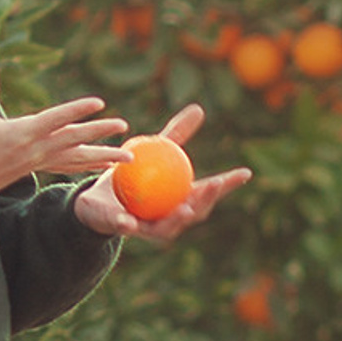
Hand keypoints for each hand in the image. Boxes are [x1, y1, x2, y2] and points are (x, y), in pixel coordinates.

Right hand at [0, 65, 127, 193]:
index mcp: (22, 133)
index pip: (56, 119)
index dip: (77, 111)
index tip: (99, 103)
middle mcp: (36, 149)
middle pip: (74, 139)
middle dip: (100, 133)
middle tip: (124, 126)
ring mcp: (39, 161)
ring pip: (77, 158)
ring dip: (103, 156)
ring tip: (128, 157)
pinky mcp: (38, 168)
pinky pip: (69, 167)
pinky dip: (88, 166)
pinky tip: (104, 165)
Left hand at [70, 102, 252, 241]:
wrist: (96, 200)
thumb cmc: (130, 176)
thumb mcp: (152, 153)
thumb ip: (175, 135)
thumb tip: (199, 109)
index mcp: (182, 200)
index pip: (210, 191)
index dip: (229, 184)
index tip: (245, 172)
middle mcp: (171, 217)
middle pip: (196, 211)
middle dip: (208, 201)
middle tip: (215, 185)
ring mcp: (149, 228)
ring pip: (168, 227)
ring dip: (179, 219)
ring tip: (186, 208)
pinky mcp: (123, 231)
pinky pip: (127, 228)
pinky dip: (129, 225)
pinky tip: (130, 221)